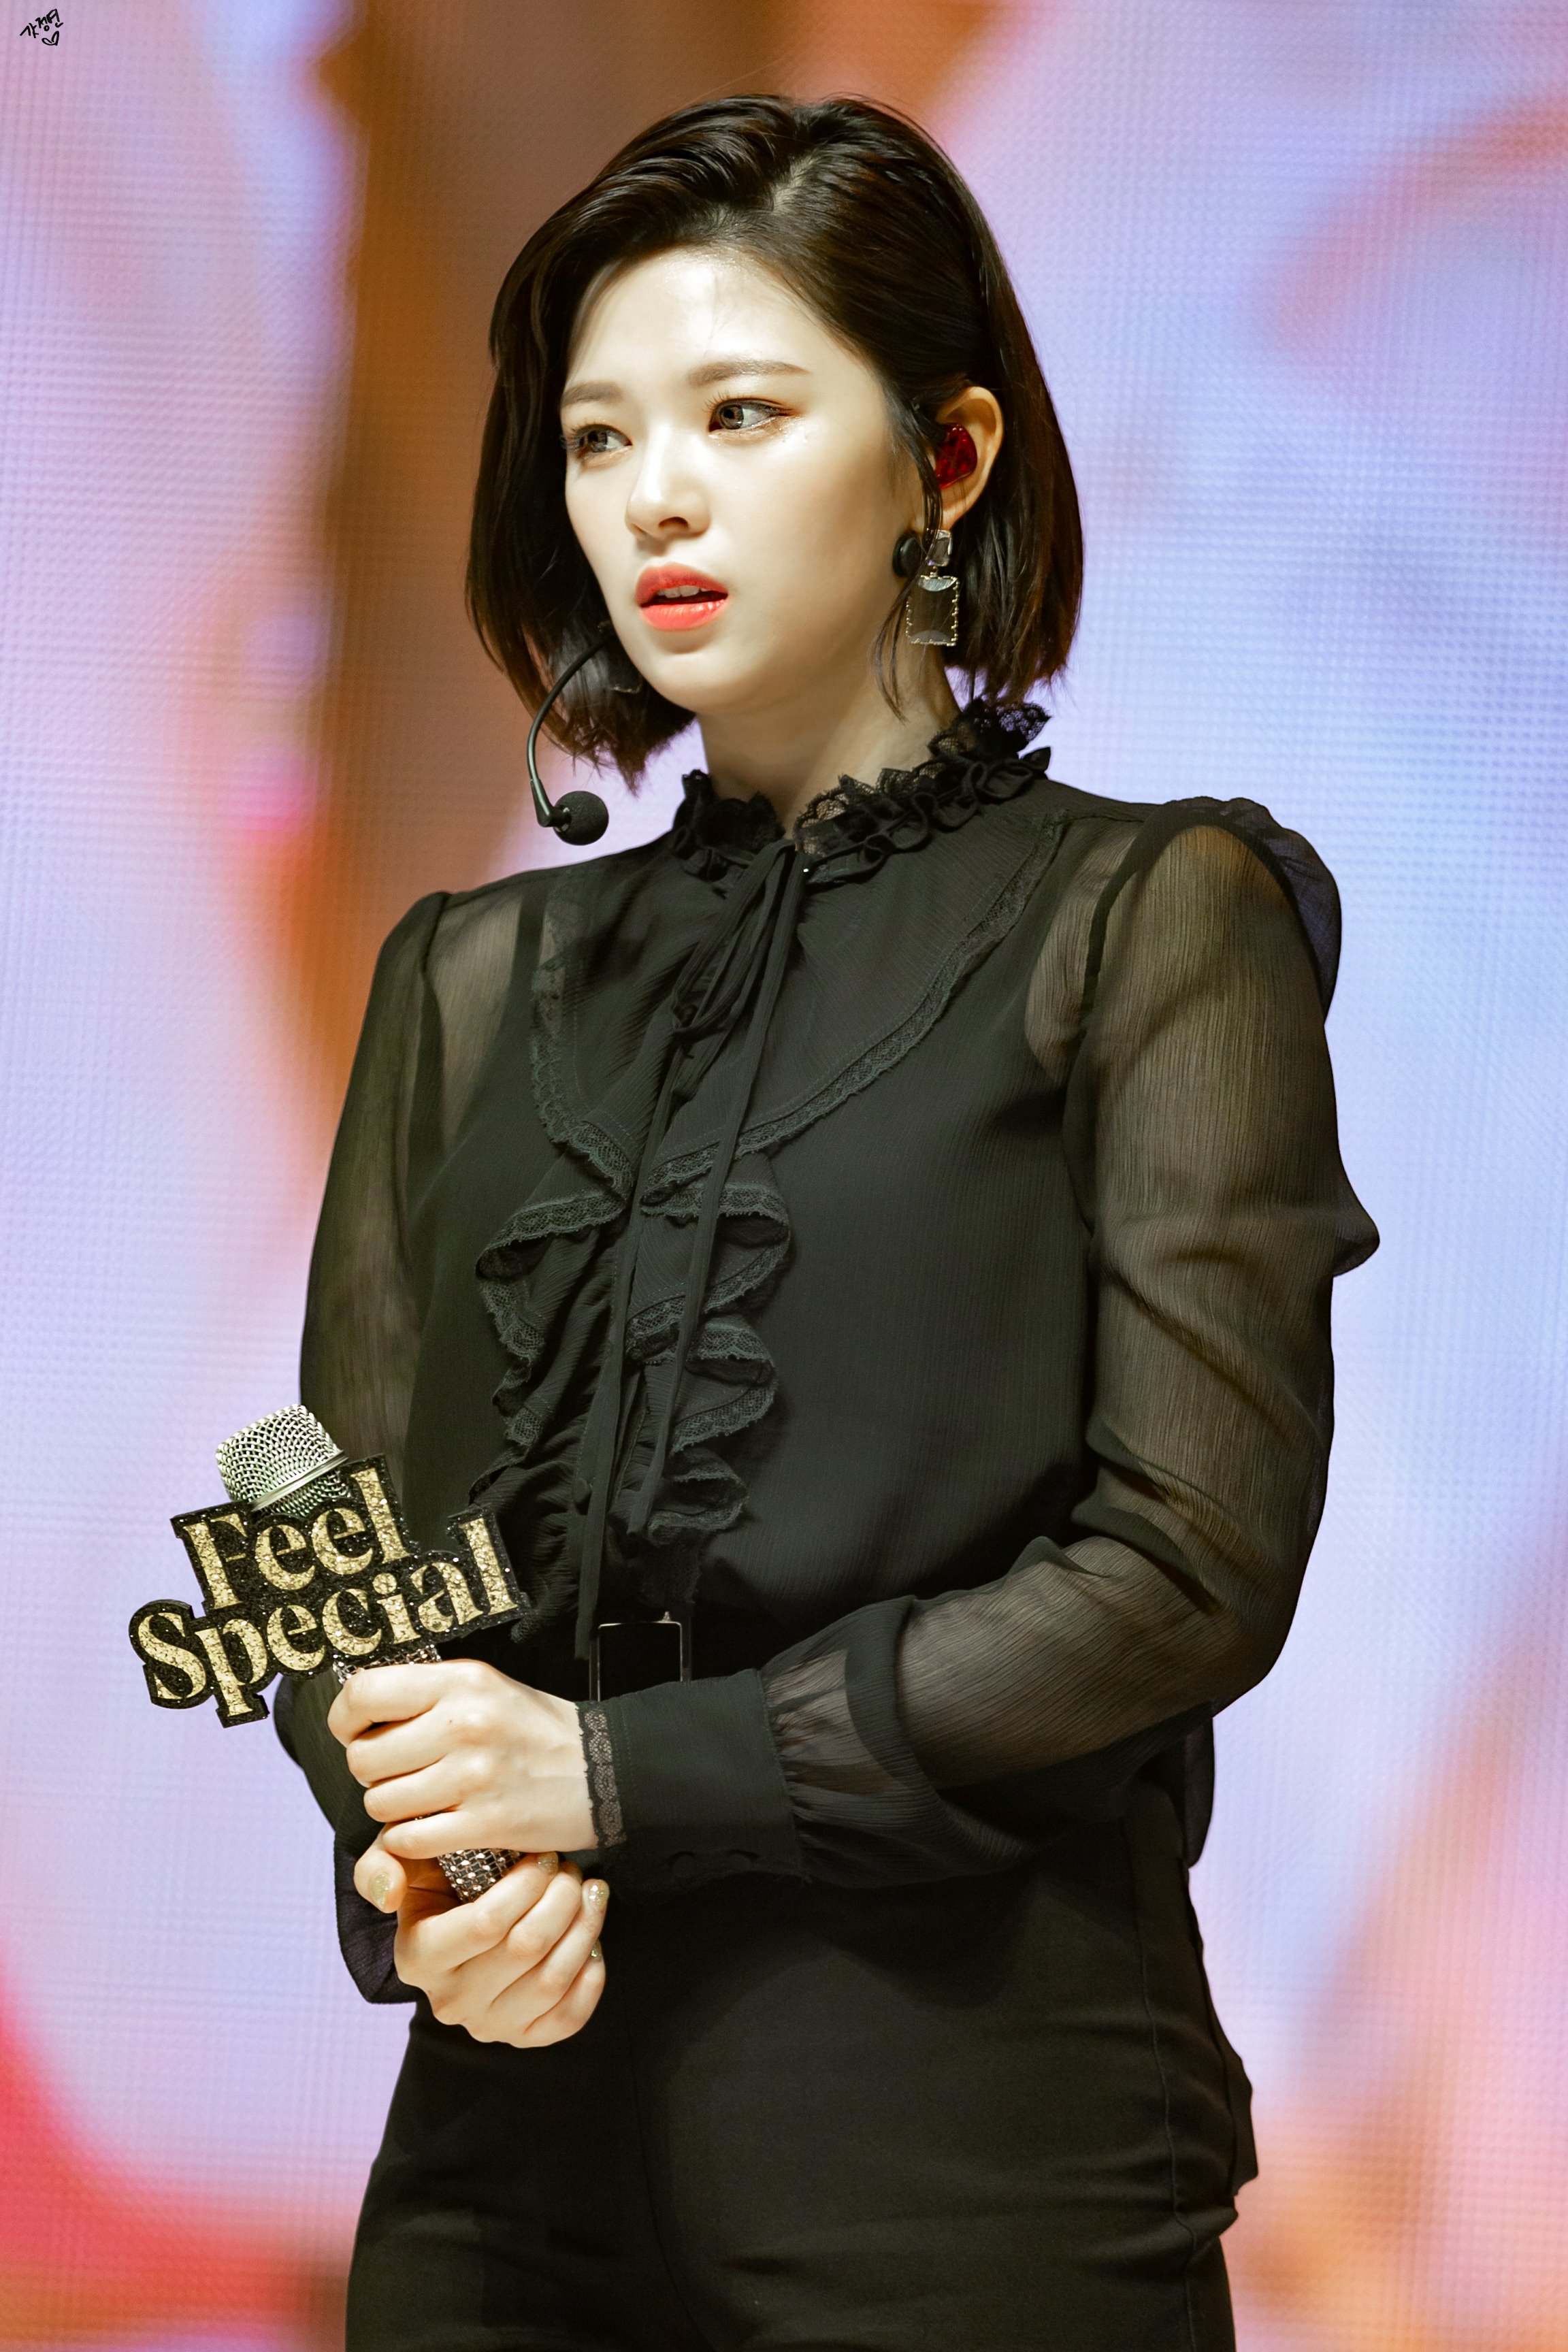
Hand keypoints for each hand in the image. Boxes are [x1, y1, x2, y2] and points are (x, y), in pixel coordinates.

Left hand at [328, 1658, 595, 1864]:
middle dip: (374, 1772)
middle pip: (364, 1758)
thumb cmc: (534, 1730)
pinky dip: (413, 1841)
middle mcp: (464, 1723)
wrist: (606, 1772)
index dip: (346, 1719)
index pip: (364, 1693)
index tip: (358, 1732)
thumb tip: (359, 1712)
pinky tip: (439, 1827)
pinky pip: (409, 1840)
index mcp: (460, 1681)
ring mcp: (474, 1776)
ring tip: (426, 1800)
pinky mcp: (485, 1823)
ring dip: (393, 1810)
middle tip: (404, 1772)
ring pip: (381, 1802)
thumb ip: (426, 1695)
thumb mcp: (485, 1689)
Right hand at [355, 1842, 607, 2045]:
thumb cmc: (442, 1880)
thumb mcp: (406, 1860)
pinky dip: (591, 1975)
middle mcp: (449, 2001)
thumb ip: (382, 1863)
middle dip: (562, 1900)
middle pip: (525, 1948)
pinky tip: (592, 1939)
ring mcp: (486, 2026)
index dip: (527, 1886)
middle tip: (572, 1871)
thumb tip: (388, 1894)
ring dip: (584, 1928)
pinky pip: (568, 2017)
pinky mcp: (522, 2038)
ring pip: (552, 1979)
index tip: (546, 1857)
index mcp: (418, 1957)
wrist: (465, 1921)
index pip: (486, 1924)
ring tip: (590, 1893)